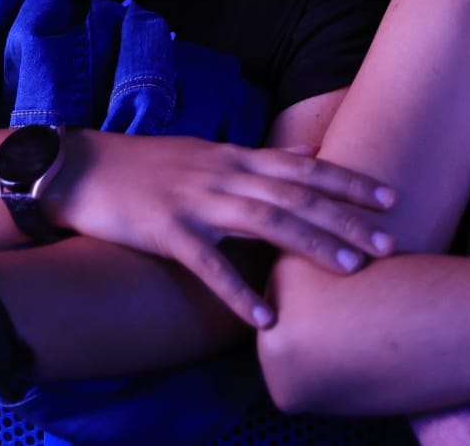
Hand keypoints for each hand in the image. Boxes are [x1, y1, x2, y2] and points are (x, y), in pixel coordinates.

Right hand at [49, 131, 397, 328]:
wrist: (80, 168)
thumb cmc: (146, 165)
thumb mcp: (208, 153)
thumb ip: (258, 158)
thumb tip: (306, 153)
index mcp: (234, 158)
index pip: (303, 167)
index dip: (347, 182)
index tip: (389, 197)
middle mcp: (222, 174)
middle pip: (296, 195)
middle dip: (345, 217)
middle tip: (389, 241)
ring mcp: (195, 201)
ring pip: (265, 220)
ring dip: (310, 245)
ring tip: (349, 270)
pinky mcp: (165, 229)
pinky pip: (208, 264)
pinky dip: (238, 291)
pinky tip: (265, 316)